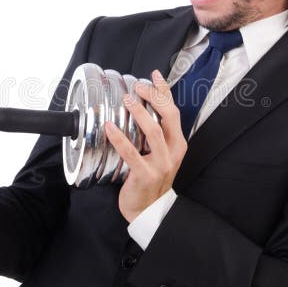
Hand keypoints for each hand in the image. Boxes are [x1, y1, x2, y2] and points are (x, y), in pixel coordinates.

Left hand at [106, 70, 187, 222]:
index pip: (174, 111)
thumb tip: (140, 108)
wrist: (150, 210)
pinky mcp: (145, 174)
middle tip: (138, 86)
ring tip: (127, 99)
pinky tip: (109, 127)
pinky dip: (119, 138)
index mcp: (178, 144)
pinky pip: (131, 153)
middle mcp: (173, 152)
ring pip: (153, 132)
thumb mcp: (160, 154)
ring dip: (139, 112)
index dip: (165, 91)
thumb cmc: (152, 179)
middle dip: (154, 97)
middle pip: (168, 117)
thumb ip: (155, 134)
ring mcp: (161, 164)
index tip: (155, 76)